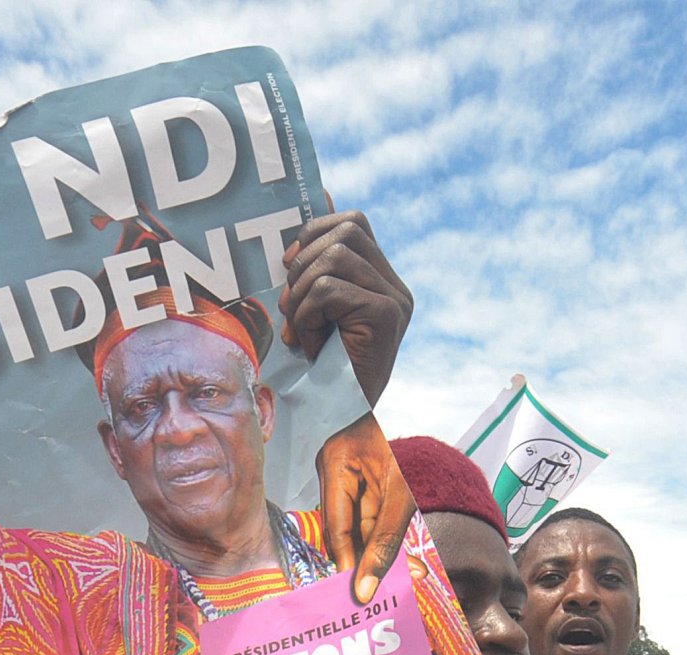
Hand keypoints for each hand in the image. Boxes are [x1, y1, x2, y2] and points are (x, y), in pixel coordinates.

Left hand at [279, 211, 413, 405]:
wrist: (333, 427)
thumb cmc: (315, 374)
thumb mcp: (311, 311)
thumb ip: (314, 268)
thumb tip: (320, 195)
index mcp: (381, 282)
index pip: (352, 224)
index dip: (315, 232)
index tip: (290, 263)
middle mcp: (396, 288)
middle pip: (345, 230)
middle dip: (303, 264)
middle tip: (291, 306)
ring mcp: (395, 300)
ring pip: (333, 257)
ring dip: (301, 295)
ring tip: (302, 332)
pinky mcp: (386, 315)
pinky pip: (328, 289)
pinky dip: (307, 317)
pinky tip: (312, 346)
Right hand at [314, 413, 413, 602]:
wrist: (419, 412)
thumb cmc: (410, 443)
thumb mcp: (404, 493)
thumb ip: (386, 539)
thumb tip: (367, 584)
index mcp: (336, 462)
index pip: (335, 523)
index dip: (346, 559)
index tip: (357, 591)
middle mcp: (334, 471)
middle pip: (344, 531)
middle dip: (366, 561)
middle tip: (381, 593)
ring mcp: (345, 479)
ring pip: (358, 530)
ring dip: (380, 554)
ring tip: (407, 577)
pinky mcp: (360, 488)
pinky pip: (369, 522)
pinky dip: (385, 542)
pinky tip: (405, 563)